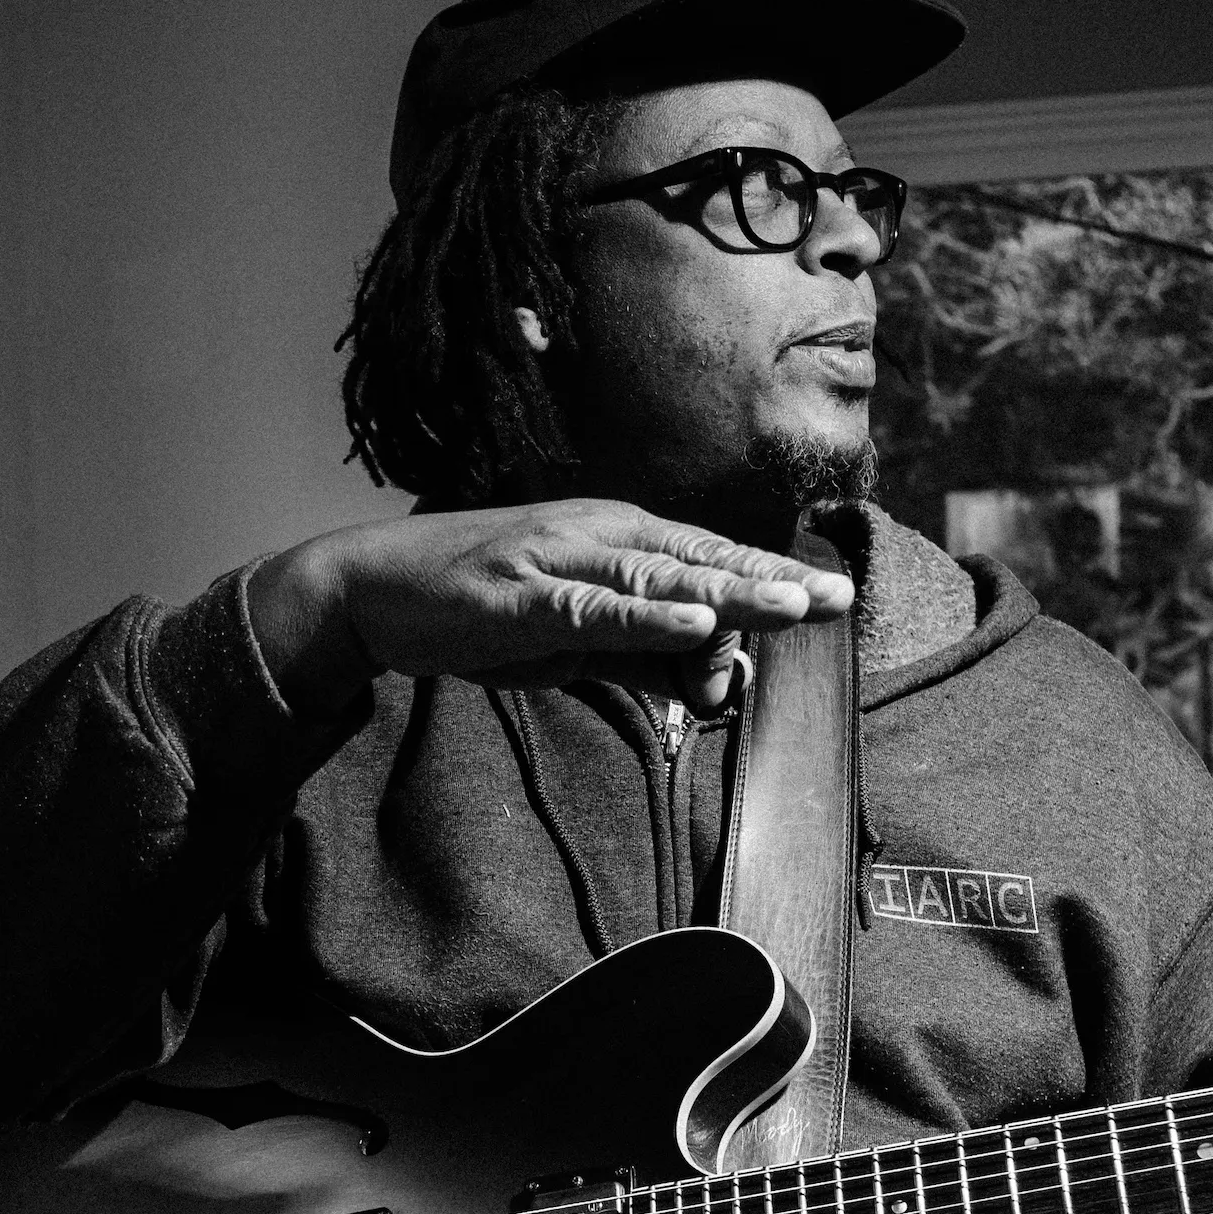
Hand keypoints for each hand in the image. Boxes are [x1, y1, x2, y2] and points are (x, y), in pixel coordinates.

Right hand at [248, 498, 851, 715]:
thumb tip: (714, 678)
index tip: (830, 599)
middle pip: (698, 561)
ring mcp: (558, 560)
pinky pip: (592, 609)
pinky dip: (643, 616)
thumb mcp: (575, 636)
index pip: (706, 561)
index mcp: (615, 540)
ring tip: (787, 605)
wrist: (377, 589)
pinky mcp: (520, 595)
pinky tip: (690, 624)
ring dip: (725, 593)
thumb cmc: (478, 607)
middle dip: (769, 581)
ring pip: (657, 579)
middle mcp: (597, 536)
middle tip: (835, 599)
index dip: (767, 579)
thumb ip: (643, 655)